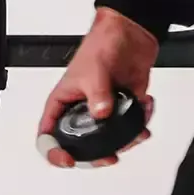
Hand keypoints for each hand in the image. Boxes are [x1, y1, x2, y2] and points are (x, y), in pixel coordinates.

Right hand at [37, 7, 157, 167]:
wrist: (130, 35)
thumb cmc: (101, 44)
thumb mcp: (94, 70)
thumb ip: (97, 94)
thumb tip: (101, 113)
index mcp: (62, 101)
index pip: (47, 133)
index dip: (53, 151)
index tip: (67, 159)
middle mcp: (80, 109)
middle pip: (80, 145)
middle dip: (97, 154)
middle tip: (110, 155)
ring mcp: (102, 111)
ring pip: (109, 141)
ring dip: (127, 139)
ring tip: (137, 128)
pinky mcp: (123, 109)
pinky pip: (131, 129)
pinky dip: (142, 124)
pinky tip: (145, 108)